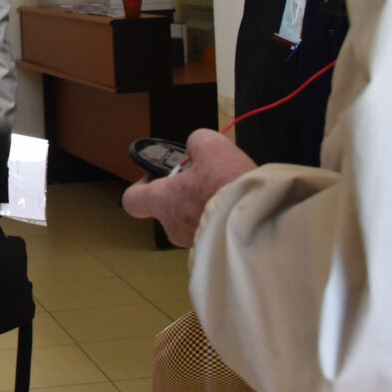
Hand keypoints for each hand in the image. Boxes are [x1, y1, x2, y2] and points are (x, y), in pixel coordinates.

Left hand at [121, 129, 256, 246]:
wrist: (259, 220)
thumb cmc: (228, 185)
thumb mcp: (212, 146)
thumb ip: (197, 142)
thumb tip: (196, 147)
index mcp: (163, 202)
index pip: (132, 200)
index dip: (142, 185)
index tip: (158, 175)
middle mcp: (173, 226)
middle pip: (168, 208)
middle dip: (184, 193)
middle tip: (204, 179)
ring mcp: (193, 241)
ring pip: (191, 219)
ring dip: (204, 205)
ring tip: (226, 191)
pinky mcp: (215, 248)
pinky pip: (212, 230)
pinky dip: (220, 218)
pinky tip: (236, 205)